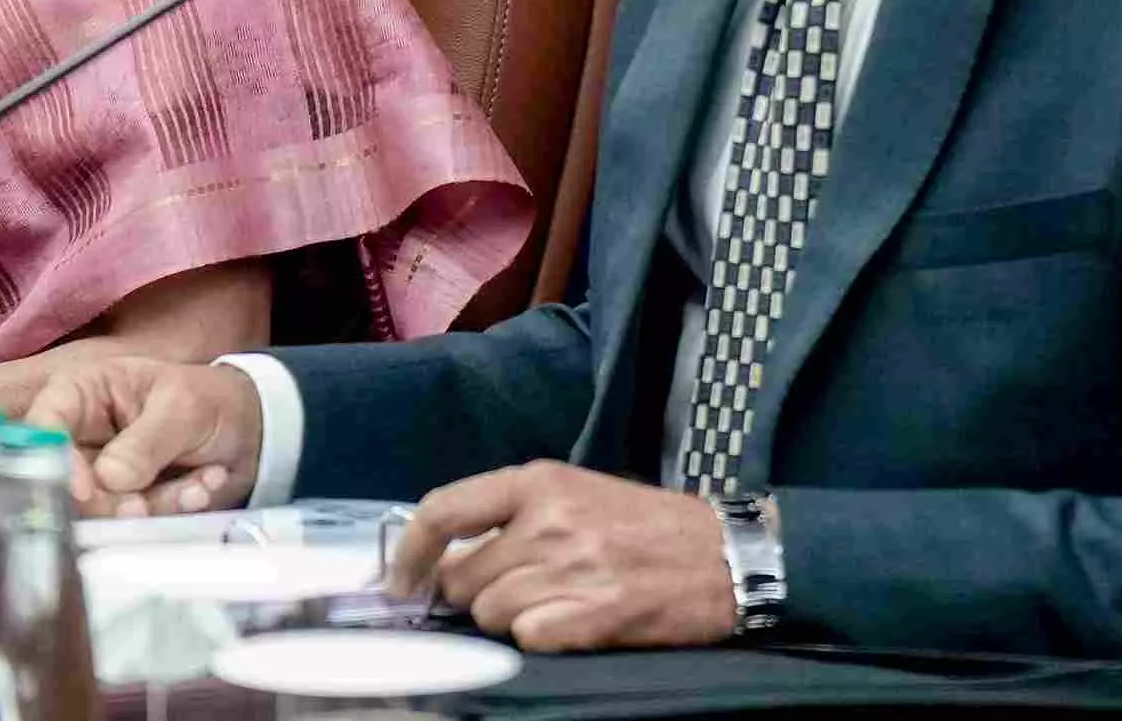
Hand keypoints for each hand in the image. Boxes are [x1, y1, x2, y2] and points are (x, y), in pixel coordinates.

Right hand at [23, 357, 262, 517]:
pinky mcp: (122, 503)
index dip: (54, 459)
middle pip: (62, 478)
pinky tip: (203, 486)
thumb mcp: (183, 409)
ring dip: (150, 506)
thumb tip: (108, 478)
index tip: (85, 490)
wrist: (251, 431)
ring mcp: (100, 473)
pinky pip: (130, 522)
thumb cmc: (208, 400)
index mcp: (83, 392)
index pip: (45, 425)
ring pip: (98, 508)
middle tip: (143, 504)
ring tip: (199, 483)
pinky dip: (170, 511)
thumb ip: (145, 442)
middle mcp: (82, 435)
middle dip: (107, 500)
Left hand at [387, 461, 738, 652]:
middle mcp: (546, 521)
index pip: (444, 510)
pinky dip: (542, 638)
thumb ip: (514, 514)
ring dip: (511, 618)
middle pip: (461, 578)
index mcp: (540, 481)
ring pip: (489, 614)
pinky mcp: (587, 617)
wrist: (722, 556)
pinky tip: (575, 621)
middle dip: (475, 594)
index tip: (400, 582)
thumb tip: (445, 554)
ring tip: (557, 601)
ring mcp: (567, 570)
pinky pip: (526, 640)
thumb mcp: (578, 493)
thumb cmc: (646, 525)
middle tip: (517, 588)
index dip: (411, 553)